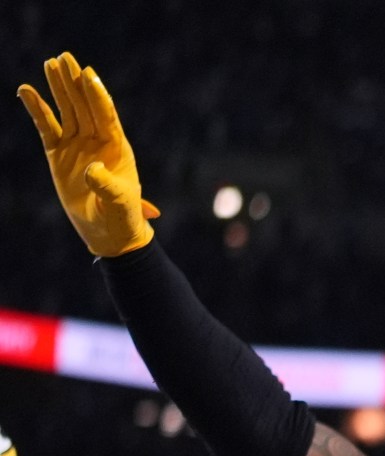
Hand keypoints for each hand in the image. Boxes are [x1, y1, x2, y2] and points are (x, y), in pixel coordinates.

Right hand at [18, 53, 159, 256]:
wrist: (109, 233)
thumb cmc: (122, 219)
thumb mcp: (119, 204)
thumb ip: (108, 186)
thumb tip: (92, 170)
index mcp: (117, 148)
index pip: (106, 116)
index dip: (97, 95)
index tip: (88, 73)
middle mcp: (97, 142)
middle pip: (84, 105)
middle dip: (75, 82)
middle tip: (66, 57)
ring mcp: (77, 146)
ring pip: (67, 110)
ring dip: (59, 88)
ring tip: (51, 63)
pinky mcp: (58, 154)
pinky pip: (46, 127)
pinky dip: (37, 109)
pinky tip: (26, 90)